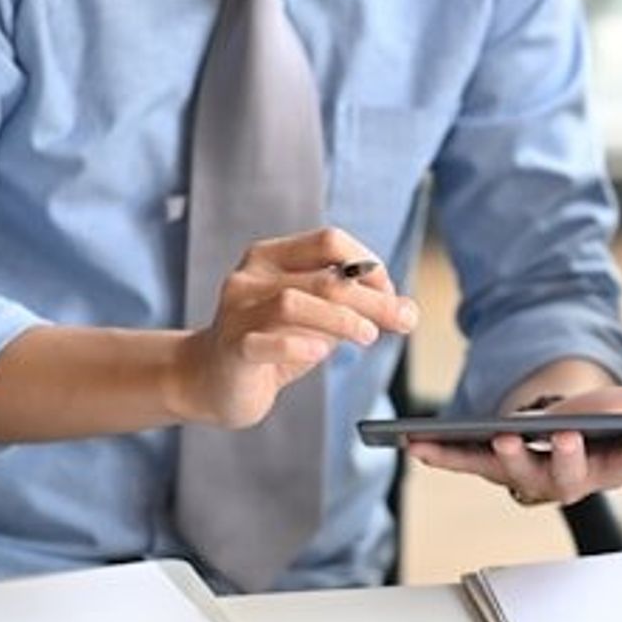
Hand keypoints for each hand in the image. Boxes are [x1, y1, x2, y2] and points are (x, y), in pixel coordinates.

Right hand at [171, 227, 418, 427]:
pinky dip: (298, 346)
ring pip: (294, 302)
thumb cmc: (273, 344)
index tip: (390, 294)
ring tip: (369, 336)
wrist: (212, 381)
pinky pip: (265, 342)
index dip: (368, 265)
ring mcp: (236, 311)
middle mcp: (250, 276)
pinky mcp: (231, 348)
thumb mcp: (318, 320)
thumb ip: (356, 309)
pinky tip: (321, 353)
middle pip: (322, 278)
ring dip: (342, 320)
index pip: (329, 241)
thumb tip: (409, 311)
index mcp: (271, 256)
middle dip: (372, 299)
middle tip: (404, 321)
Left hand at [405, 387, 621, 506]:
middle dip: (565, 460)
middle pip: (570, 477)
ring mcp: (529, 473)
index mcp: (613, 464)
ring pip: (518, 474)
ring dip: (505, 458)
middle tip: (562, 438)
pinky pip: (467, 464)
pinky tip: (417, 443)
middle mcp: (570, 477)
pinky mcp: (491, 463)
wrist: (562, 423)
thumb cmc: (606, 419)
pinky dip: (442, 456)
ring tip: (499, 435)